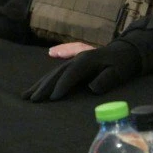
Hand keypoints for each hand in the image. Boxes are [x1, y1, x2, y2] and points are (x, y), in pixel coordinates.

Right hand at [23, 39, 142, 100]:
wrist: (125, 51)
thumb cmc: (123, 63)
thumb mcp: (119, 71)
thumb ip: (107, 79)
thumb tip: (92, 88)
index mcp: (87, 59)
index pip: (72, 73)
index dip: (62, 85)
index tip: (53, 98)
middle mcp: (77, 59)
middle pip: (57, 73)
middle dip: (44, 87)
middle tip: (33, 100)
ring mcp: (73, 61)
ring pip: (53, 73)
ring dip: (40, 85)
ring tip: (26, 96)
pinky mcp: (72, 65)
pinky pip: (55, 74)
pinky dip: (44, 82)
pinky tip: (35, 89)